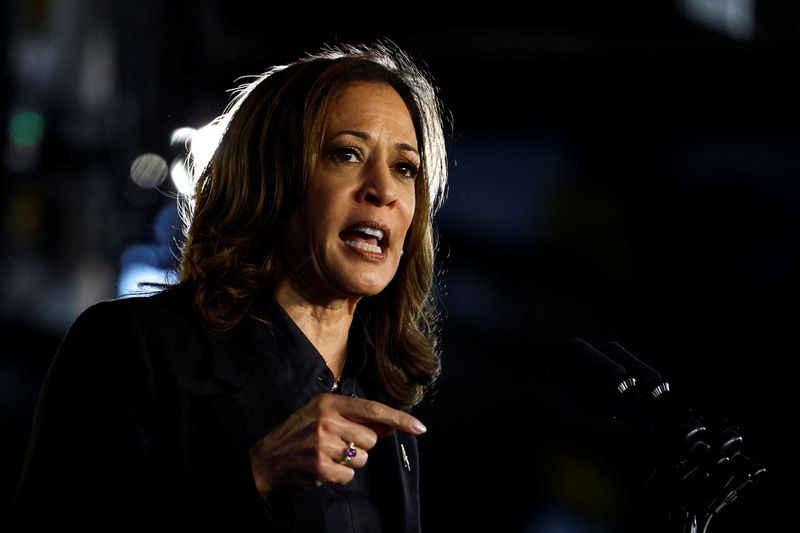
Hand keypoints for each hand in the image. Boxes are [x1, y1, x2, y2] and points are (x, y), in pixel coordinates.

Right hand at [249, 393, 425, 495]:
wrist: (266, 459)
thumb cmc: (298, 434)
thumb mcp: (323, 416)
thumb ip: (356, 418)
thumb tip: (390, 426)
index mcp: (329, 403)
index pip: (373, 409)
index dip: (399, 418)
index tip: (420, 427)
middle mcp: (327, 420)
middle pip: (371, 439)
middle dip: (360, 445)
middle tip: (336, 444)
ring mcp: (323, 445)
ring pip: (362, 458)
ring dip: (350, 462)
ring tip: (327, 456)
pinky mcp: (321, 468)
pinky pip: (350, 475)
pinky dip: (340, 476)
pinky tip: (322, 468)